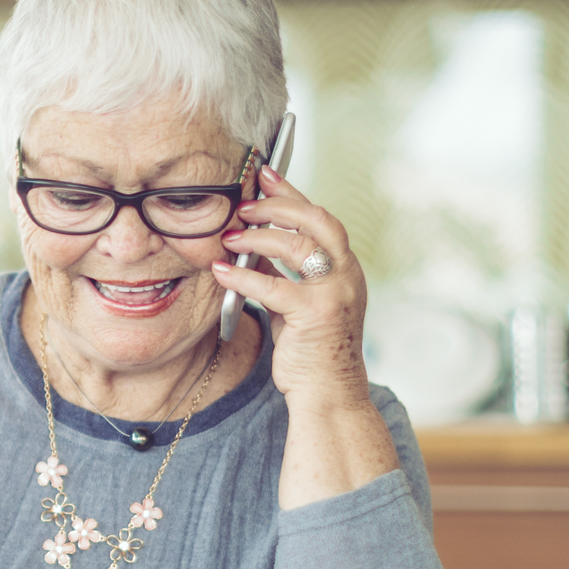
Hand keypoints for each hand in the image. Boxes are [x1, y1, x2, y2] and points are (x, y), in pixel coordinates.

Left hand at [212, 165, 370, 407]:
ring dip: (258, 235)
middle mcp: (347, 275)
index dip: (293, 194)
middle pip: (316, 221)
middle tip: (245, 204)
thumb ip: (281, 273)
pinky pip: (273, 285)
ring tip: (230, 235)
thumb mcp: (296, 304)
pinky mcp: (316, 314)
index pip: (321, 219)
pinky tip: (221, 269)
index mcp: (345, 269)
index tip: (267, 174)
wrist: (329, 394)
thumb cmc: (312, 350)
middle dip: (277, 206)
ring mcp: (335, 293)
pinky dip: (243, 274)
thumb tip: (251, 243)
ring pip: (297, 245)